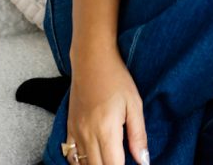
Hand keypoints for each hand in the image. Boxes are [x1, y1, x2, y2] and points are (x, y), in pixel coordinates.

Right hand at [66, 47, 148, 164]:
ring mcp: (75, 133)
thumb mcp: (134, 104)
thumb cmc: (117, 78)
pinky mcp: (68, 128)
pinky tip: (92, 159)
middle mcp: (87, 136)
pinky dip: (80, 162)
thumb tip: (143, 162)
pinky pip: (70, 156)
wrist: (91, 59)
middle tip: (122, 160)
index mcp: (106, 131)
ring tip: (110, 159)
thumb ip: (138, 135)